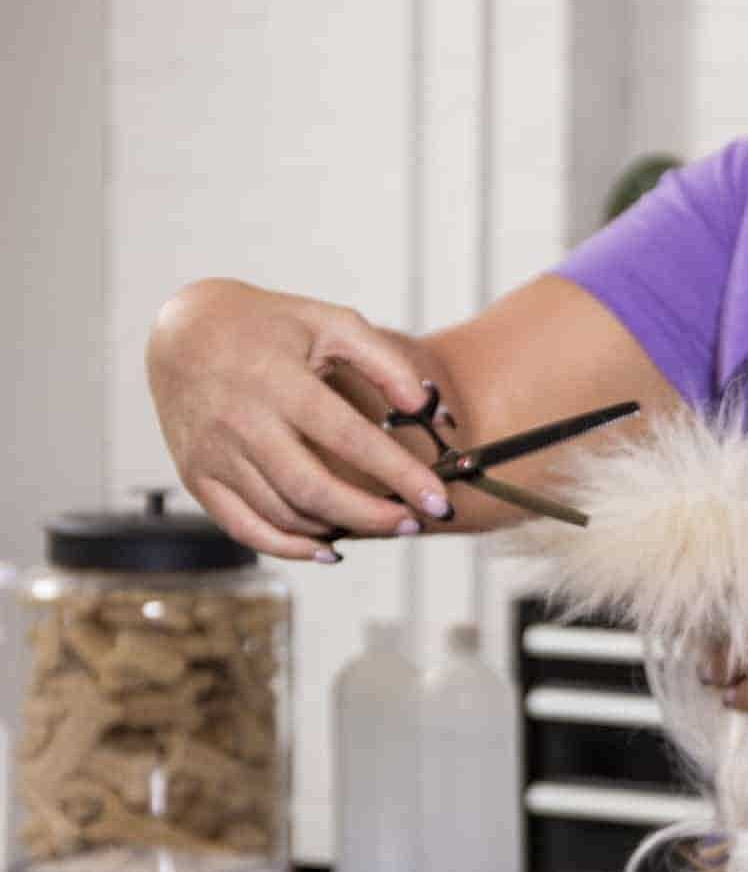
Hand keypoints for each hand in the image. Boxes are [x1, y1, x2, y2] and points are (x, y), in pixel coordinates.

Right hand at [146, 279, 456, 560]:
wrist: (184, 330)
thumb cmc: (271, 326)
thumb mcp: (331, 323)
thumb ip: (385, 362)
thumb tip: (426, 410)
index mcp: (277, 381)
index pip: (350, 439)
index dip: (400, 475)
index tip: (439, 501)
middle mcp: (240, 421)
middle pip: (314, 490)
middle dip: (373, 516)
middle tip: (413, 523)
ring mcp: (213, 453)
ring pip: (284, 514)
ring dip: (340, 529)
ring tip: (382, 523)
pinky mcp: (196, 476)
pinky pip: (245, 528)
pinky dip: (290, 547)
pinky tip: (329, 548)